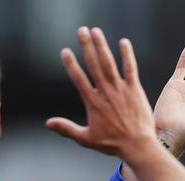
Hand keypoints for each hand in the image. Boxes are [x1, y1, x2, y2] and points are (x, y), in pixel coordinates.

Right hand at [46, 27, 156, 160]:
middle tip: (81, 30)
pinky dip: (127, 55)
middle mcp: (105, 92)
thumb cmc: (112, 144)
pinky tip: (123, 42)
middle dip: (86, 46)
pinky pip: (130, 68)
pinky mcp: (135, 89)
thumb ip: (66, 128)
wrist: (137, 145)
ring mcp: (120, 89)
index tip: (65, 51)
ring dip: (102, 45)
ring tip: (96, 31)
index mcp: (92, 102)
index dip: (71, 64)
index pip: (78, 79)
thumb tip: (48, 123)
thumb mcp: (85, 139)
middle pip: (93, 64)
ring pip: (109, 62)